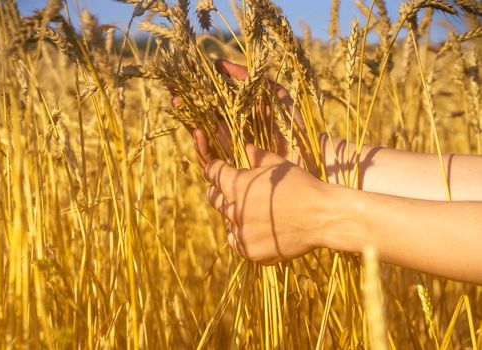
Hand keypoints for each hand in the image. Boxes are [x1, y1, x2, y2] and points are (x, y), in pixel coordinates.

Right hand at [174, 59, 303, 165]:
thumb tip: (222, 65)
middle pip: (207, 124)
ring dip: (191, 126)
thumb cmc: (301, 127)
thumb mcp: (278, 97)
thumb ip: (252, 81)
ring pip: (207, 144)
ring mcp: (237, 158)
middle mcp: (239, 140)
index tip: (186, 80)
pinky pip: (214, 163)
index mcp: (247, 122)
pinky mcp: (238, 175)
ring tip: (179, 105)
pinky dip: (204, 149)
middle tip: (172, 92)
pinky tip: (198, 133)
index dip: (200, 96)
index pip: (217, 109)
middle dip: (189, 107)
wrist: (318, 160)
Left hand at [197, 130, 329, 263]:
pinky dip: (240, 235)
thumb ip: (257, 156)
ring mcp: (241, 231)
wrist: (322, 217)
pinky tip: (251, 229)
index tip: (217, 169)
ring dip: (232, 214)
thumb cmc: (302, 185)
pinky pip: (235, 241)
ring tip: (247, 211)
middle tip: (226, 190)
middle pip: (215, 198)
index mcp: (237, 184)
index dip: (214, 169)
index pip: (213, 173)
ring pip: (226, 220)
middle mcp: (234, 208)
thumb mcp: (278, 165)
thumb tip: (245, 147)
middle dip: (219, 191)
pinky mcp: (249, 250)